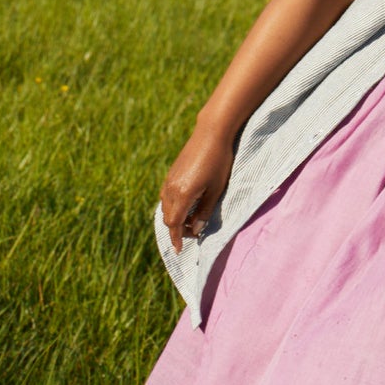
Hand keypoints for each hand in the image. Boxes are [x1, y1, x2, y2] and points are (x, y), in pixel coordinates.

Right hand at [159, 122, 236, 253]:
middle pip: (168, 217)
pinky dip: (174, 206)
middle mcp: (171, 189)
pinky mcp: (171, 173)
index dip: (176, 238)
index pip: (174, 223)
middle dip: (177, 229)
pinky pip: (167, 196)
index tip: (179, 250)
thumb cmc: (218, 162)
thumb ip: (204, 211)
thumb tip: (196, 229)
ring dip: (175, 217)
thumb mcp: (216, 190)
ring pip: (166, 207)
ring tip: (192, 220)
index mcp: (182, 194)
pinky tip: (187, 205)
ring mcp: (169, 180)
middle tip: (193, 233)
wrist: (210, 134)